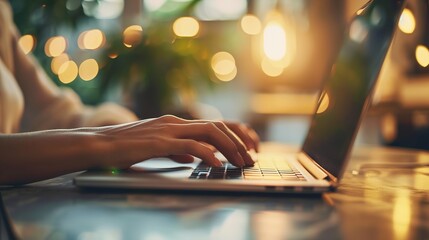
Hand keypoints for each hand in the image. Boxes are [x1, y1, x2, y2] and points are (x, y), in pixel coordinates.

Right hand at [98, 115, 258, 168]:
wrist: (99, 144)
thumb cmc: (125, 148)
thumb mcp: (155, 147)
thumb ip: (175, 150)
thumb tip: (190, 158)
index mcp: (175, 123)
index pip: (213, 123)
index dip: (235, 133)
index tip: (248, 147)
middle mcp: (175, 122)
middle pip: (217, 126)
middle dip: (239, 141)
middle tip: (251, 157)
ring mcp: (168, 130)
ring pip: (209, 132)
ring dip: (230, 147)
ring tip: (241, 162)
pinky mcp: (159, 142)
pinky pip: (191, 146)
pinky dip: (208, 154)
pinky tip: (217, 164)